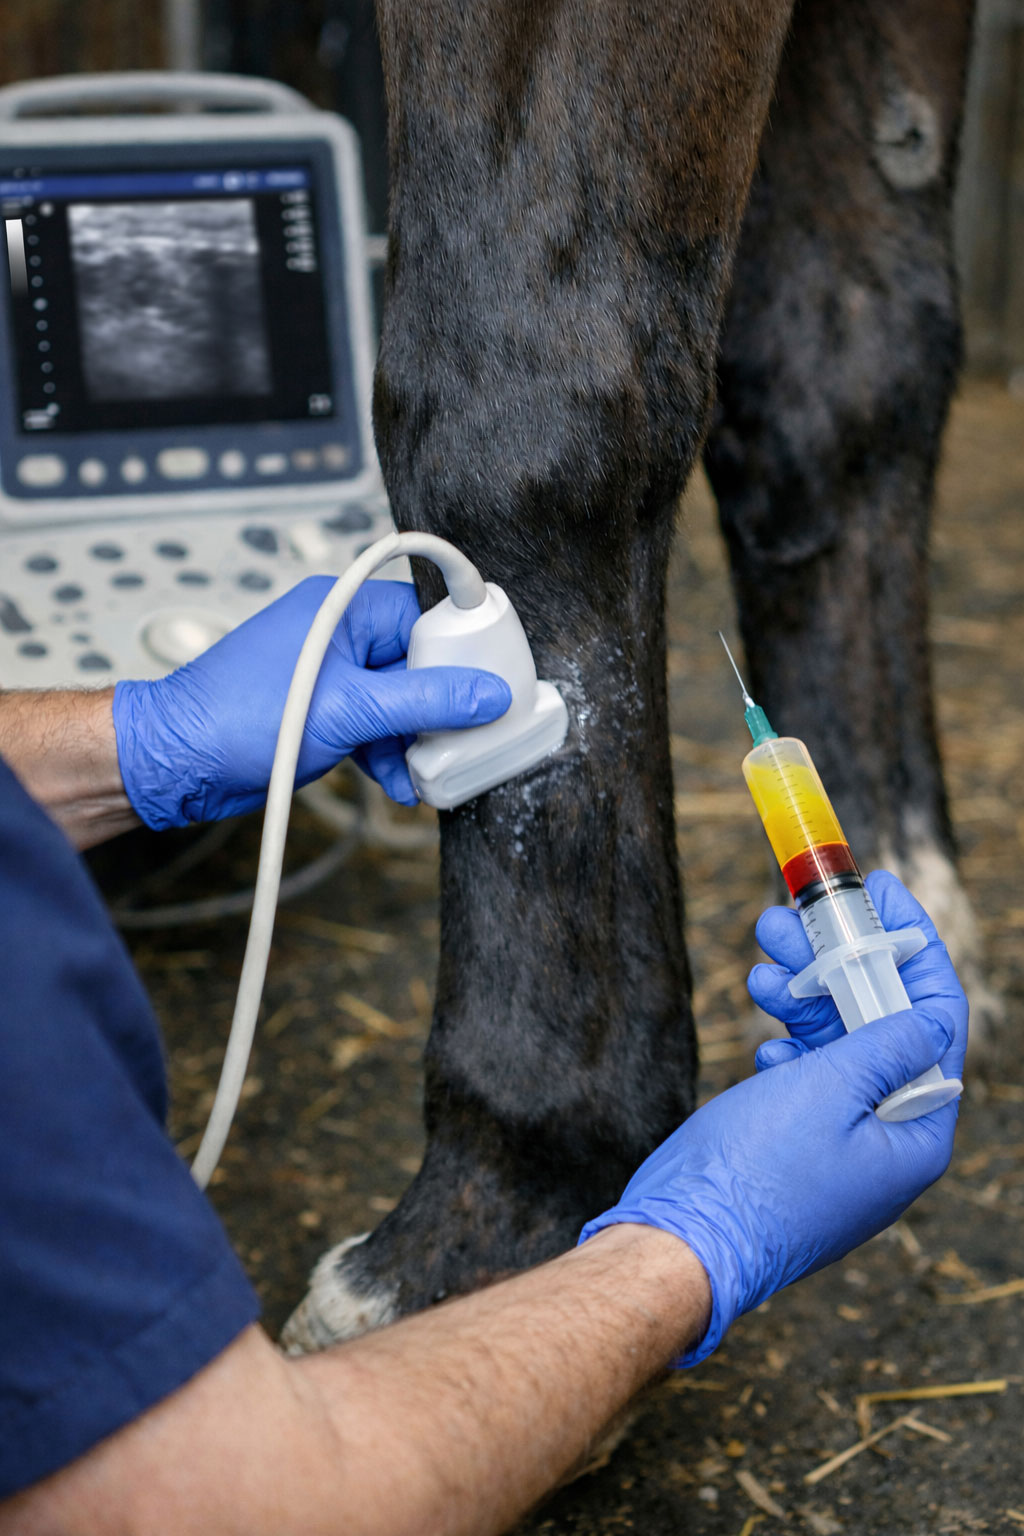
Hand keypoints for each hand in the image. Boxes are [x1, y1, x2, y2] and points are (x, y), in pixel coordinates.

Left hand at [113, 578, 511, 828]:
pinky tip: (399, 782)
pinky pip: (376, 725)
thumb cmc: (238, 717)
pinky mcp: (324, 712)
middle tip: (467, 738)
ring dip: (417, 739)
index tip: (495, 685)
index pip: (429, 618)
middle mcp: (339, 635)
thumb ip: (426, 702)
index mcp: (344, 608)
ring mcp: (332, 675)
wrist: (178, 763)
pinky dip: (389, 753)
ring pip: (401, 701)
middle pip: (420, 664)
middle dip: (442, 708)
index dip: (464, 653)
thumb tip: (488, 695)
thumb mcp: (351, 709)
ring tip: (429, 769)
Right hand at [580, 888, 965, 1363]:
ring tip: (762, 953)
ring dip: (802, 993)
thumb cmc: (759, 1175)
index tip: (880, 891)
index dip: (910, 947)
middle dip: (840, 962)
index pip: (935, 1018)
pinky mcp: (795, 1146)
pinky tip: (760, 1032)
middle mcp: (887, 1139)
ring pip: (835, 1043)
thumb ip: (886, 1044)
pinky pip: (805, 1076)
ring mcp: (840, 1145)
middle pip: (880, 1024)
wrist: (681, 1243)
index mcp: (916, 1134)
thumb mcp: (831, 1092)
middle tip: (794, 913)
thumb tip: (934, 1013)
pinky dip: (785, 1042)